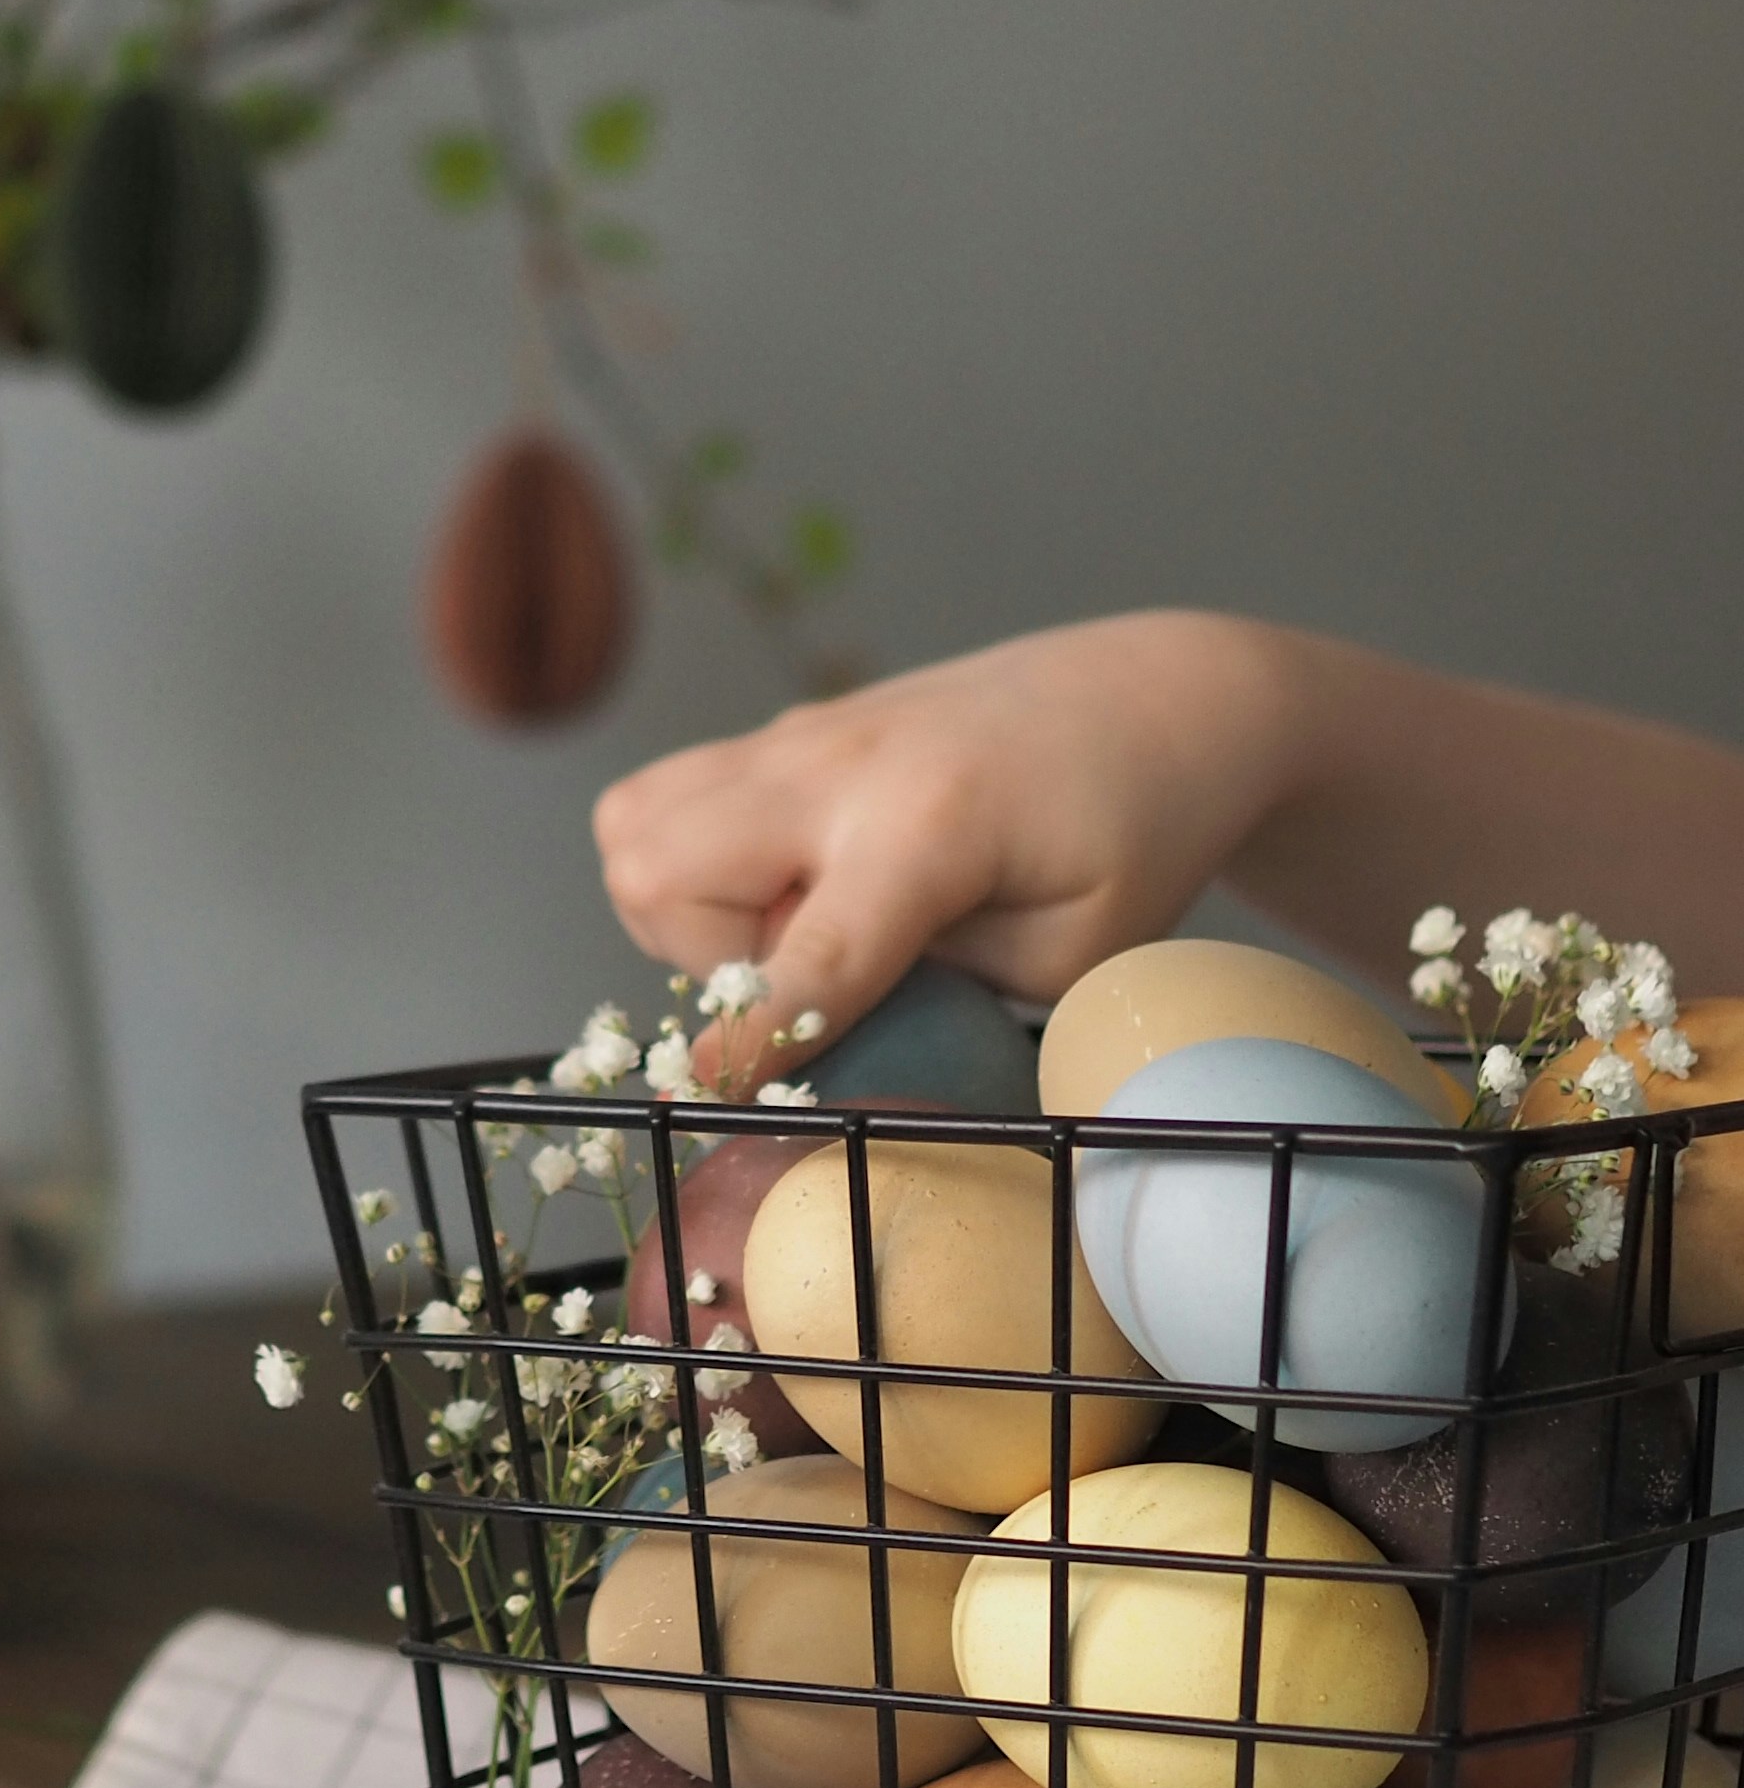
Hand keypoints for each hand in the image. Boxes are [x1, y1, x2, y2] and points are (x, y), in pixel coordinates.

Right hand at [593, 611, 1299, 1056]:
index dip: (752, 1037)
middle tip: (797, 972)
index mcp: (930, 824)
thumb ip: (942, 994)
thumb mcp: (1074, 952)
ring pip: (635, 821)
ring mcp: (799, 733)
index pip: (811, 953)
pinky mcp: (784, 731)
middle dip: (699, 955)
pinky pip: (665, 798)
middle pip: (658, 863)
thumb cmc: (1133, 836)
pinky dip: (691, 858)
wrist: (1152, 694)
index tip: (707, 1093)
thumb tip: (820, 1033)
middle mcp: (840, 764)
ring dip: (681, 904)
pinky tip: (789, 879)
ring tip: (790, 923)